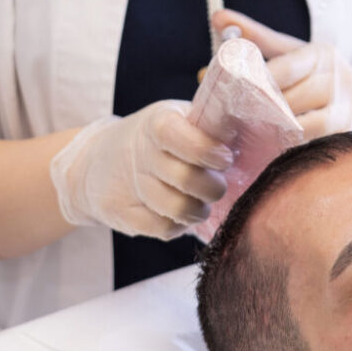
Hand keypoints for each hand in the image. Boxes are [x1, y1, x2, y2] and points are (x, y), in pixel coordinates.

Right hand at [50, 100, 232, 239]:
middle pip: (185, 178)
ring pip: (177, 209)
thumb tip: (254, 133)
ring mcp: (129, 185)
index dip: (206, 150)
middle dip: (213, 188)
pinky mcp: (122, 214)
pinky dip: (179, 226)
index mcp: (157, 123)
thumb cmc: (156, 142)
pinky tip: (179, 214)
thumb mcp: (179, 121)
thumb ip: (211, 127)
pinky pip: (164, 229)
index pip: (178, 136)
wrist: (97, 163)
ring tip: (201, 203)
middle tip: (217, 187)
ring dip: (199, 210)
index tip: (225, 159)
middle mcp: (140, 153)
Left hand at [212, 9, 351, 141]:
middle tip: (233, 118)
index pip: (285, 67)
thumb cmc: (323, 78)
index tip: (232, 90)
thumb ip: (257, 38)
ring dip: (273, 132)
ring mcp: (347, 113)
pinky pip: (312, 146)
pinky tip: (272, 149)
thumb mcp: (295, 53)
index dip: (257, 81)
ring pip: (301, 126)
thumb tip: (218, 18)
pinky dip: (290, 149)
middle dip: (260, 110)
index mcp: (322, 55)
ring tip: (249, 135)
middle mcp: (339, 81)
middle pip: (290, 99)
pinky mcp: (349, 139)